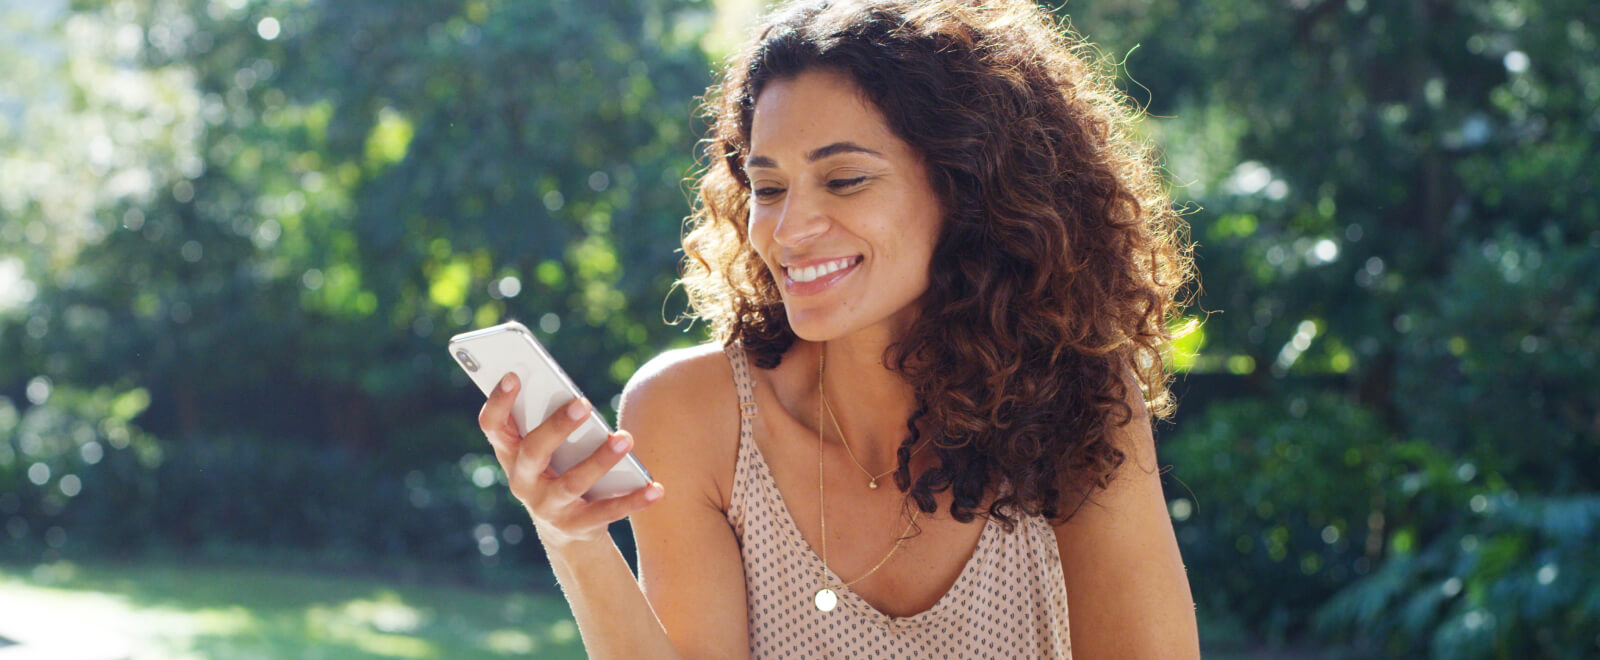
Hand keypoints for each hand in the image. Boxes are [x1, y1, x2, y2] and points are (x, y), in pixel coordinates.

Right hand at [477, 372, 663, 547]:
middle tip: (583, 402)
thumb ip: (552, 421)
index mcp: (510, 453)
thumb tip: (576, 396)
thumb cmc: (558, 469)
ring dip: (600, 460)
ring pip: (572, 483)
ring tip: (626, 438)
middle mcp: (522, 481)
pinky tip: (656, 487)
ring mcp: (547, 507)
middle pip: (534, 452)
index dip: (497, 402)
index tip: (512, 375)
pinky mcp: (576, 526)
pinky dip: (633, 499)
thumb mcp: (548, 447)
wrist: (565, 530)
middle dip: (557, 427)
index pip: (492, 426)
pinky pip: (606, 512)